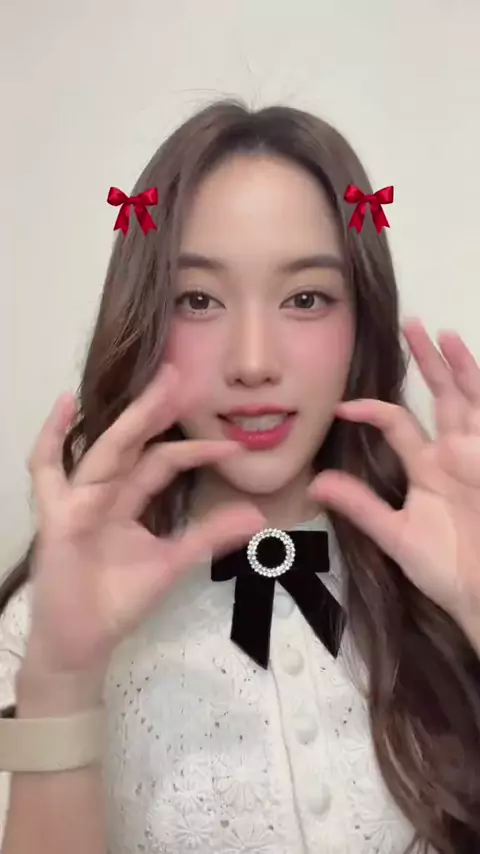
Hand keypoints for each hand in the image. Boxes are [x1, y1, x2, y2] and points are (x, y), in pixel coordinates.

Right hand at [24, 365, 264, 682]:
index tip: (230, 443)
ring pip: (106, 451)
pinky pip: (46, 472)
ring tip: (158, 388)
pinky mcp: (57, 517)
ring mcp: (78, 500)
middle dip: (157, 410)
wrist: (83, 642)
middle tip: (183, 374)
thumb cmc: (118, 600)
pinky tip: (65, 405)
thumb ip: (208, 537)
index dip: (194, 449)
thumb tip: (257, 516)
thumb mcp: (172, 564)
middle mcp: (104, 491)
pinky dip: (51, 438)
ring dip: (131, 419)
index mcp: (128, 499)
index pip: (162, 461)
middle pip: (133, 443)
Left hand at [309, 320, 479, 638]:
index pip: (396, 423)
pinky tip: (470, 364)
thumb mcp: (396, 534)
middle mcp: (454, 453)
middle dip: (427, 362)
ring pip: (467, 398)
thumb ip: (360, 506)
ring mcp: (478, 454)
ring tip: (440, 333)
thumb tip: (315, 483)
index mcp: (427, 468)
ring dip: (456, 365)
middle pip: (440, 396)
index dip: (369, 411)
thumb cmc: (447, 570)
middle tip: (409, 325)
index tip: (340, 406)